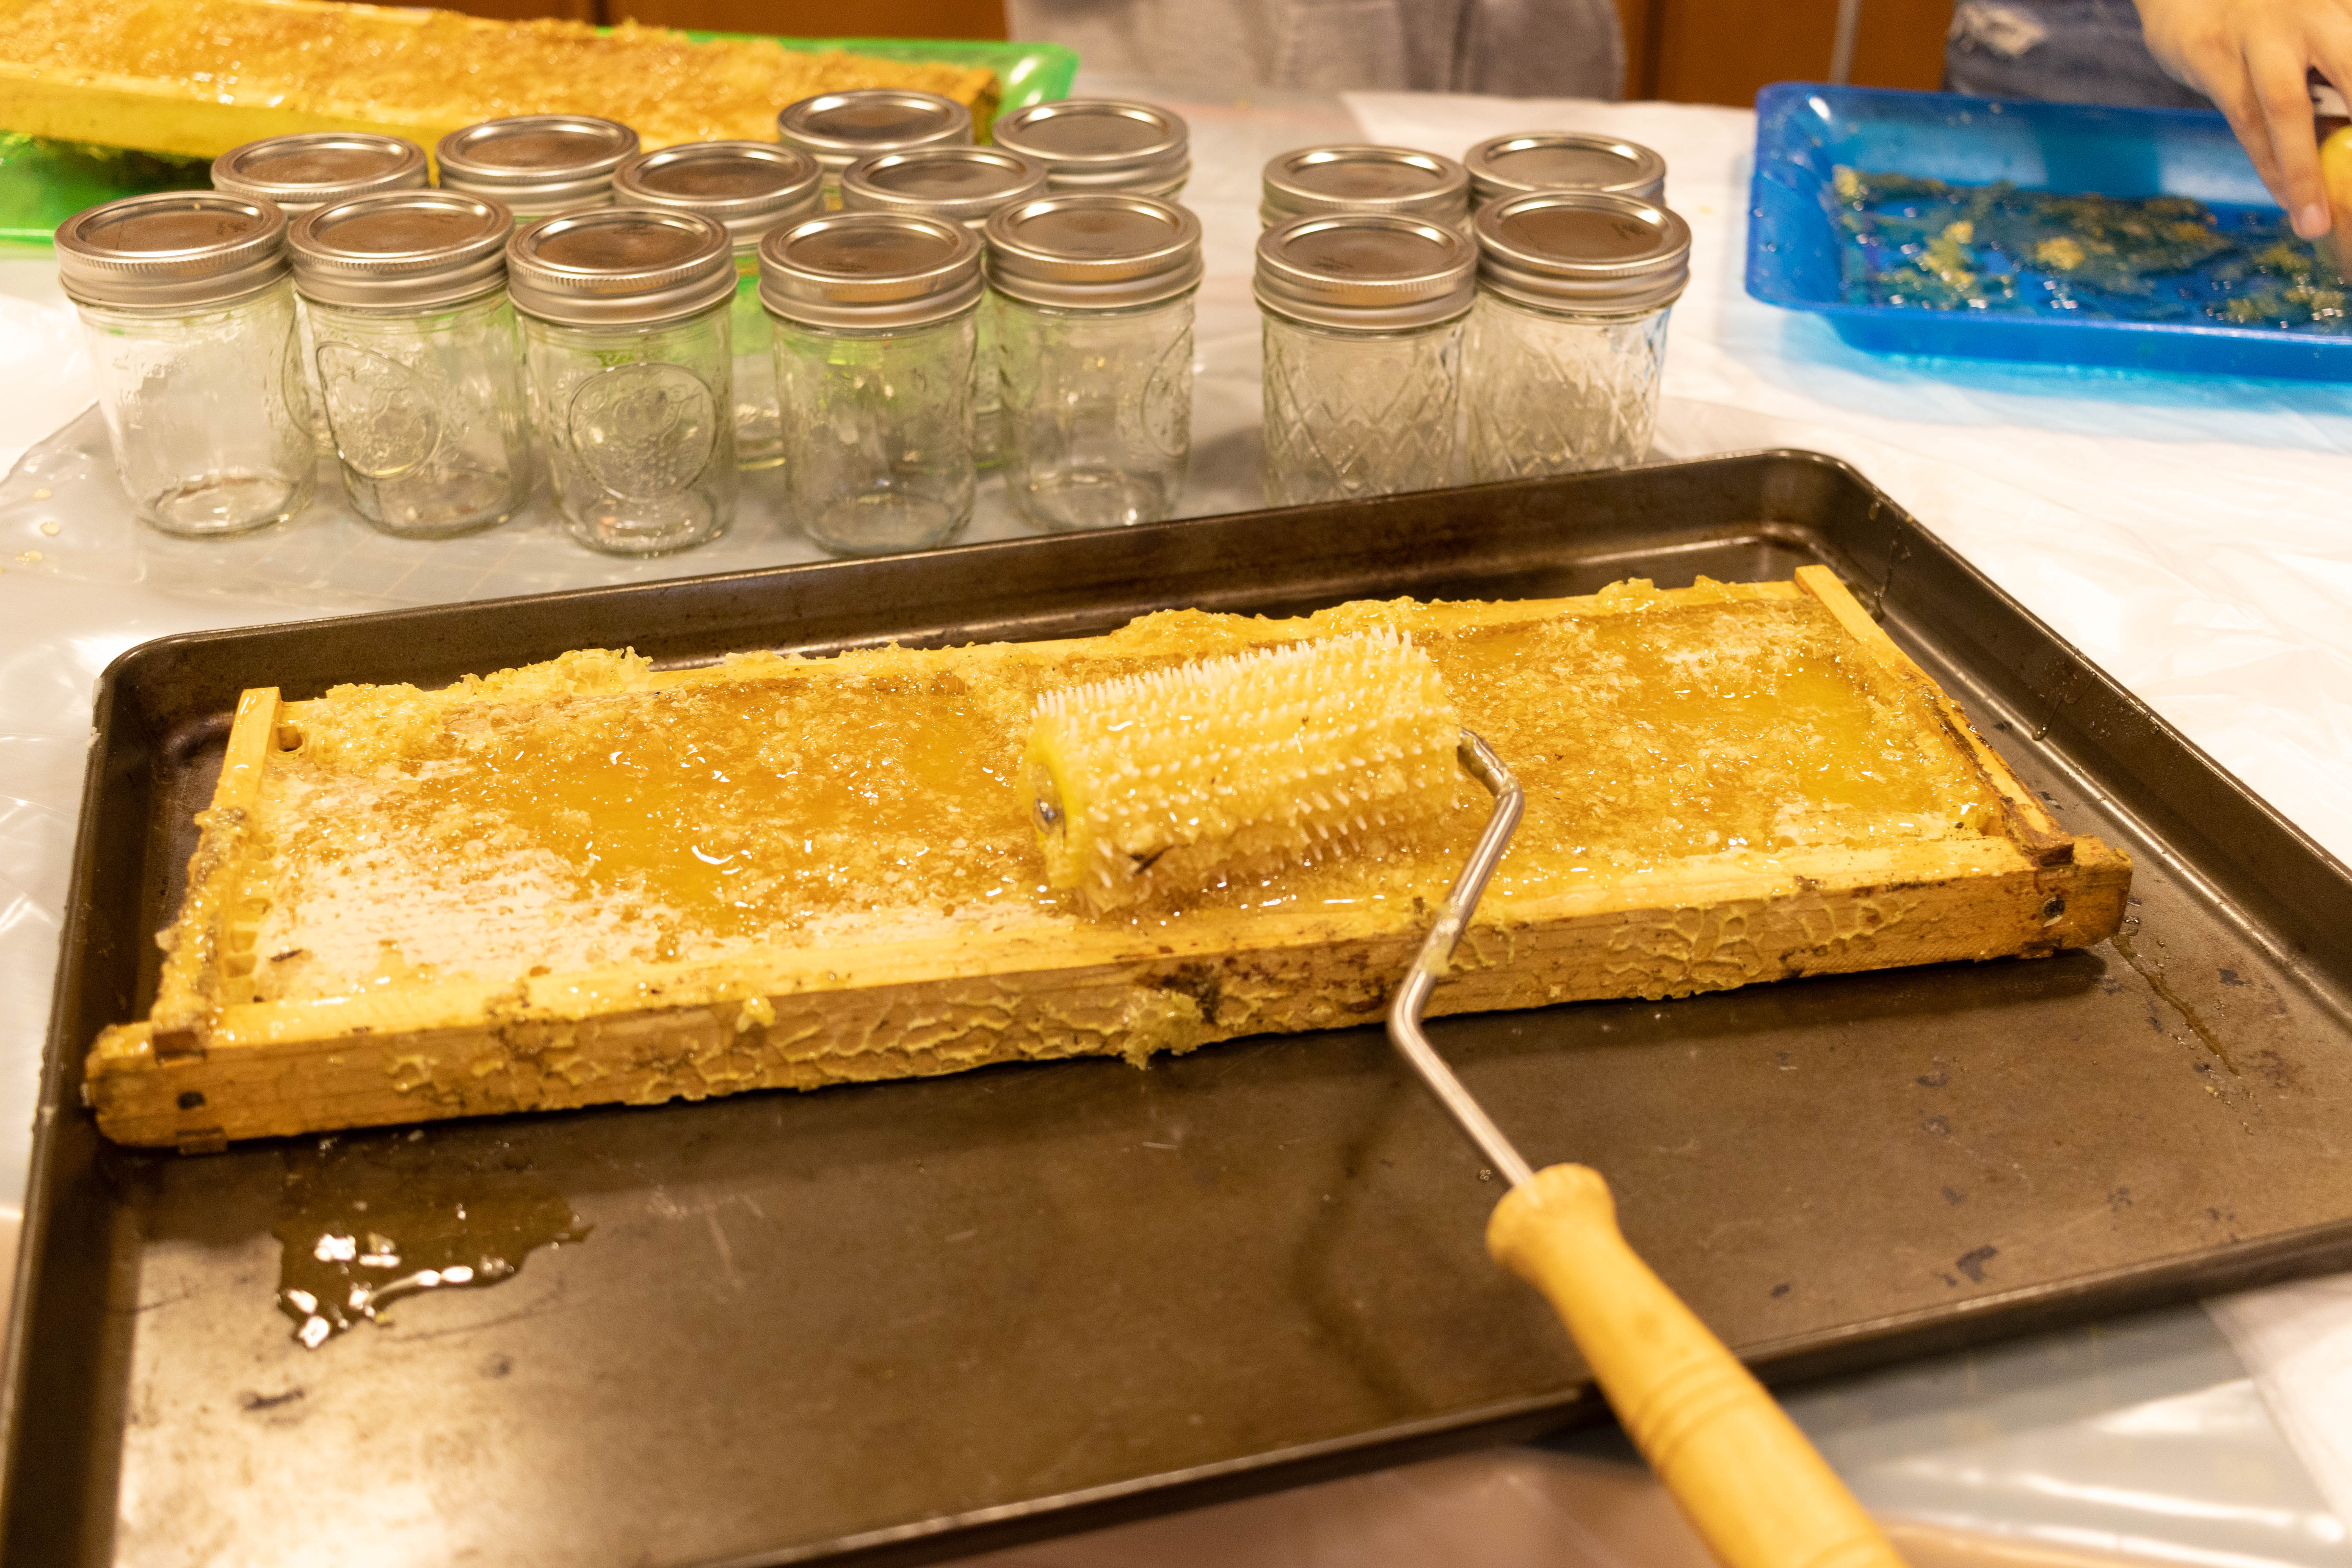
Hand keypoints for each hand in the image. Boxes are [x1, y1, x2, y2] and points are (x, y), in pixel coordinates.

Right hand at [2135, 0, 2351, 236]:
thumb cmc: (2268, 19)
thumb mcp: (2316, 31)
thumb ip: (2337, 76)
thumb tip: (2349, 143)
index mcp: (2341, 9)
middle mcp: (2312, 11)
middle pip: (2349, 70)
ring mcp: (2261, 33)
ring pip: (2288, 108)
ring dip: (2303, 172)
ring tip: (2315, 222)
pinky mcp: (2215, 56)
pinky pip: (2245, 120)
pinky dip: (2267, 164)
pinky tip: (2283, 197)